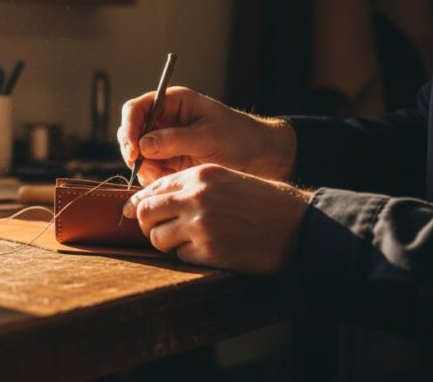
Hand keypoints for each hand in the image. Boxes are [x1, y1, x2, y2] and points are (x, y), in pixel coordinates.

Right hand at [117, 87, 296, 185]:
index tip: (134, 150)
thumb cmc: (240, 137)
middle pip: (131, 132)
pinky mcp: (171, 163)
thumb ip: (175, 140)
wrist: (262, 159)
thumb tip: (143, 145)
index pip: (136, 109)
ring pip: (138, 155)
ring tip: (165, 176)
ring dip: (145, 168)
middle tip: (143, 168)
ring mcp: (166, 143)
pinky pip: (151, 171)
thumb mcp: (208, 136)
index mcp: (173, 103)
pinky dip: (154, 179)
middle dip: (133, 151)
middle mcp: (165, 121)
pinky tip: (171, 181)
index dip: (129, 128)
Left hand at [122, 164, 312, 274]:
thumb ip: (191, 187)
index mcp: (200, 175)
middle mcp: (196, 196)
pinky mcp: (208, 250)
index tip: (134, 213)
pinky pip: (180, 256)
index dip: (140, 203)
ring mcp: (200, 224)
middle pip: (146, 212)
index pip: (152, 188)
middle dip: (147, 225)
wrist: (299, 225)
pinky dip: (189, 256)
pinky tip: (210, 250)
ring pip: (157, 238)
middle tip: (160, 231)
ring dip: (167, 243)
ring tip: (189, 242)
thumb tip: (150, 201)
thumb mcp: (226, 180)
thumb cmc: (263, 203)